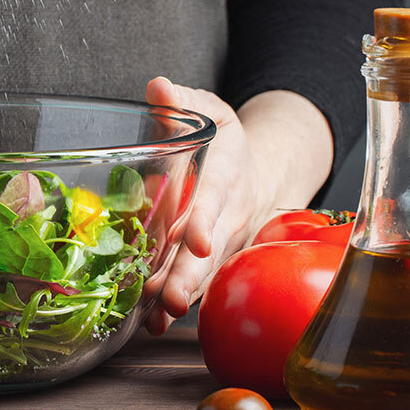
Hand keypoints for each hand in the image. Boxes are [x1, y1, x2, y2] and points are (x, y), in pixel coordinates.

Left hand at [142, 78, 332, 334]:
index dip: (204, 220)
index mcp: (226, 174)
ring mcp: (221, 244)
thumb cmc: (226, 142)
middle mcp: (227, 215)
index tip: (195, 241)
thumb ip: (183, 102)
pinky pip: (196, 285)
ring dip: (181, 296)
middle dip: (191, 275)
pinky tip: (151, 322)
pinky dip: (174, 305)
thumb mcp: (211, 112)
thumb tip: (158, 87)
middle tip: (173, 298)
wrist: (259, 174)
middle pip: (209, 250)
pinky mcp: (211, 262)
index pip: (214, 199)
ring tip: (157, 317)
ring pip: (203, 275)